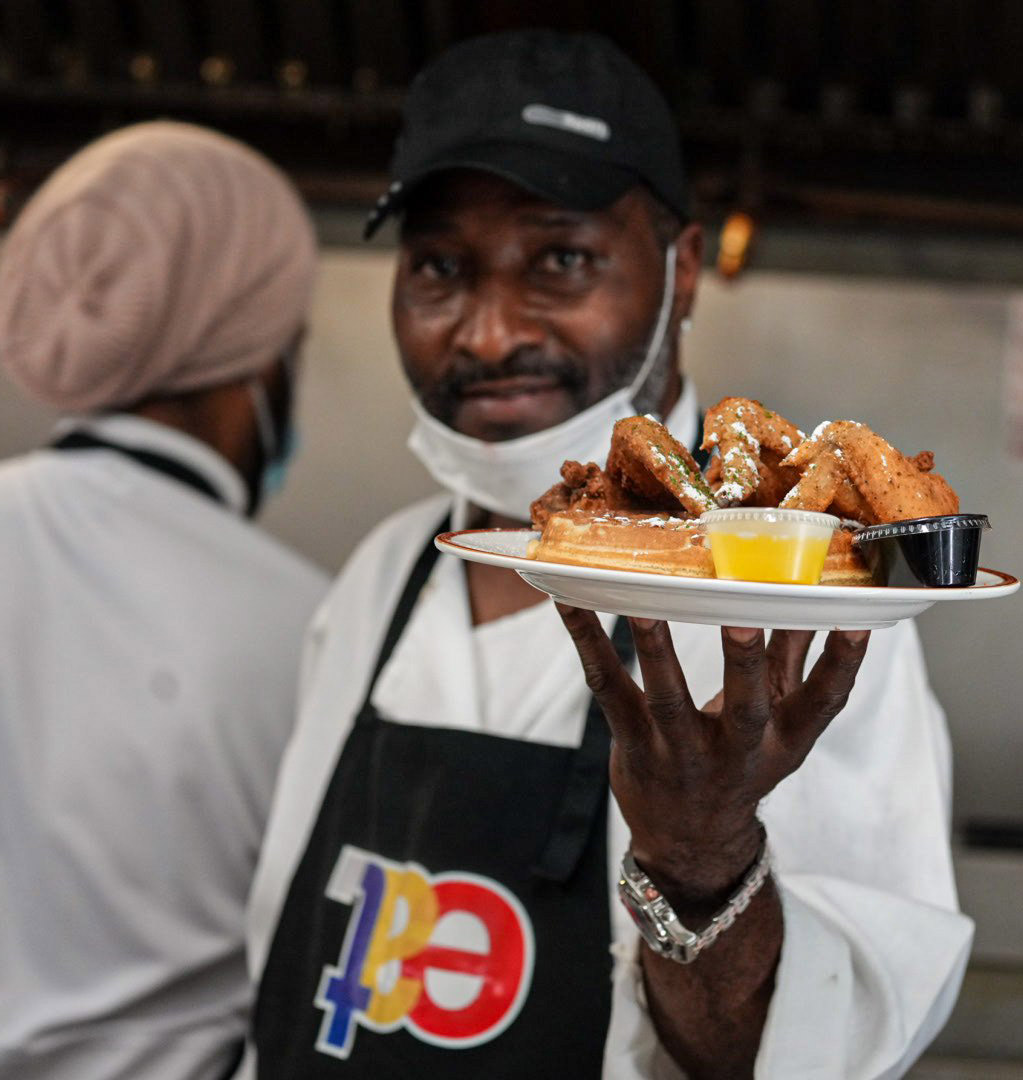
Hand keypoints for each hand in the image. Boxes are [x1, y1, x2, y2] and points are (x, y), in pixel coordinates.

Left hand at [555, 608, 869, 908]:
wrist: (689, 841)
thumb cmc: (738, 765)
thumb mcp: (778, 728)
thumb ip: (793, 661)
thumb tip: (820, 600)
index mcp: (780, 742)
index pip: (822, 705)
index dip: (842, 666)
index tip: (856, 624)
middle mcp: (734, 752)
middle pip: (746, 708)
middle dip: (746, 664)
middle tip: (742, 620)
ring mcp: (679, 752)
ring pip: (666, 698)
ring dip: (655, 649)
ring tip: (643, 605)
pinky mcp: (632, 744)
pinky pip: (609, 689)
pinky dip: (590, 644)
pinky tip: (572, 605)